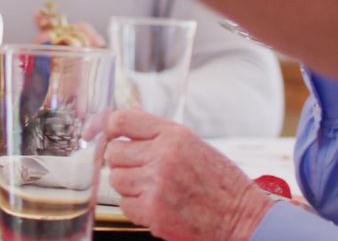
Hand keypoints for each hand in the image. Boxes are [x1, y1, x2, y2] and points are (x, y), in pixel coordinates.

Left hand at [105, 109, 272, 240]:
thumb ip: (157, 135)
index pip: (122, 120)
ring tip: (154, 189)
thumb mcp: (192, 145)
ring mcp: (156, 184)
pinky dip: (136, 207)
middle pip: (114, 153)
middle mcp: (163, 155)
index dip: (103, 126)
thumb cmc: (219, 183)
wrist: (243, 217)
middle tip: (142, 171)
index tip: (94, 133)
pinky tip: (157, 205)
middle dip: (123, 163)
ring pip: (116, 179)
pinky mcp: (154, 211)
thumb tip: (118, 131)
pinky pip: (125, 205)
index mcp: (173, 134)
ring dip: (129, 186)